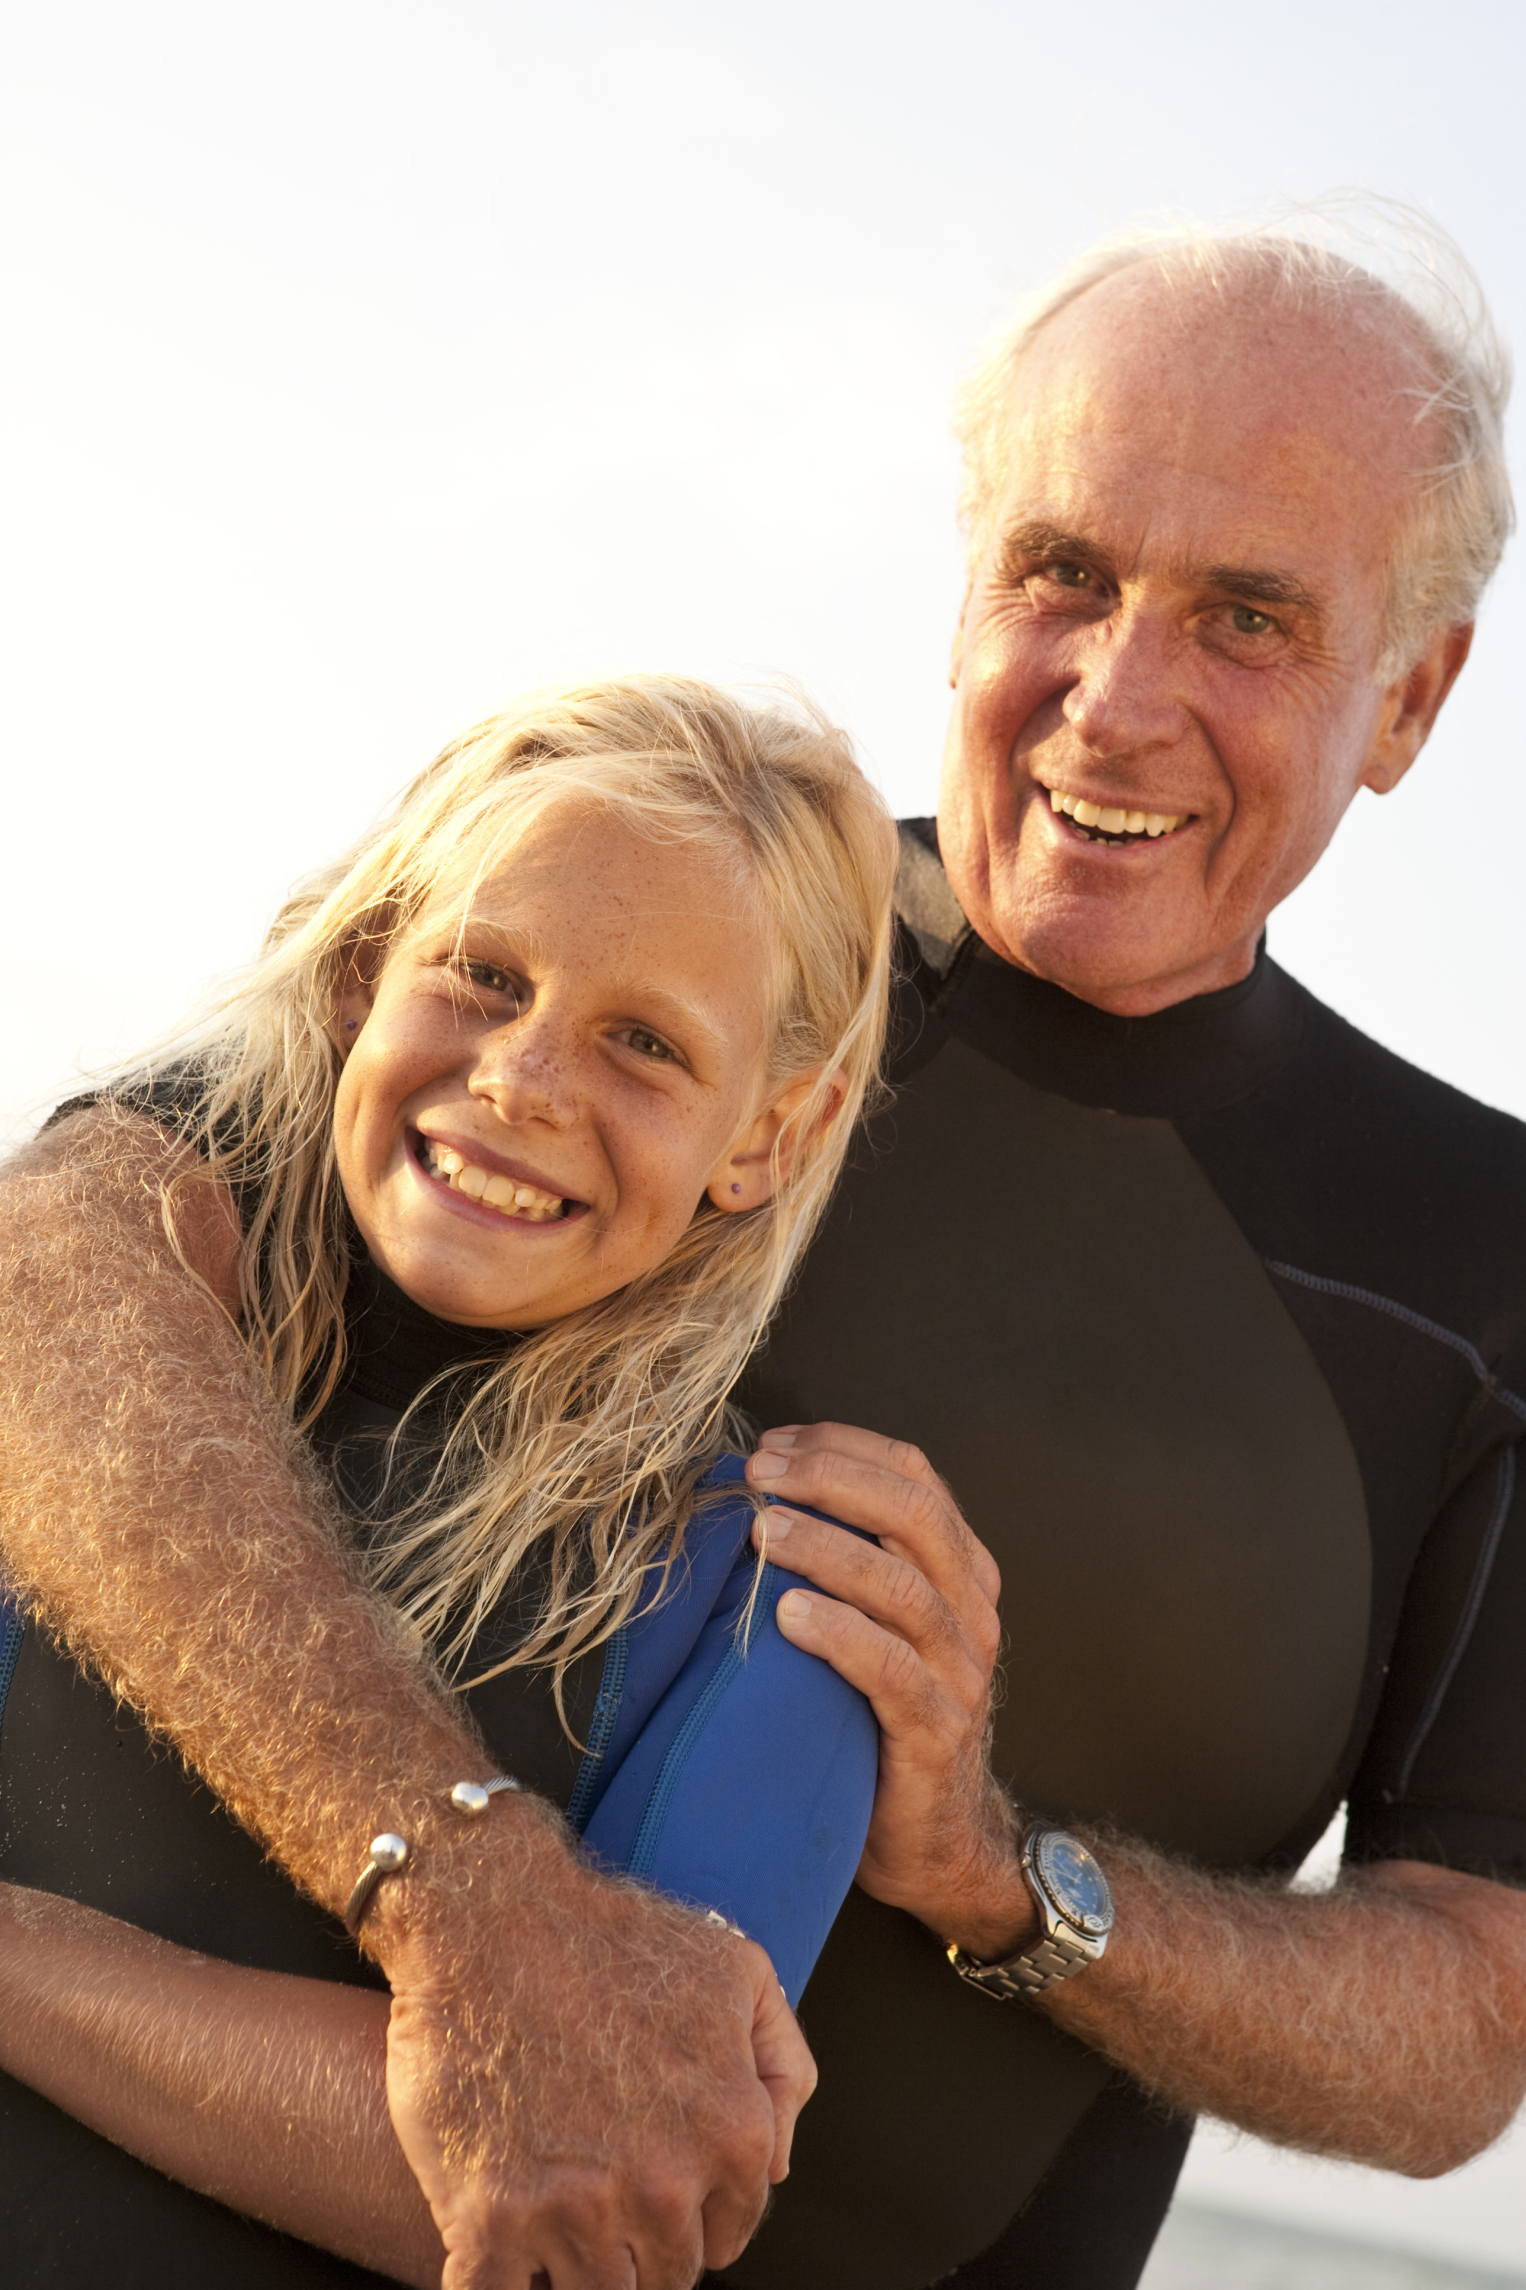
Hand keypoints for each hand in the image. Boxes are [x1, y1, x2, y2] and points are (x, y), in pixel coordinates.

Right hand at [379, 1815, 815, 2288]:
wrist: (489, 1915)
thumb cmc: (611, 1935)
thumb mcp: (737, 1970)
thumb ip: (783, 2069)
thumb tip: (775, 2166)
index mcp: (733, 2135)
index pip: (727, 2234)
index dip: (692, 2210)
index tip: (653, 2183)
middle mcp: (664, 2187)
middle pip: (662, 2275)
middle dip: (638, 2241)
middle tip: (600, 2189)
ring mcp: (577, 2212)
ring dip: (574, 2262)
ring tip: (553, 2207)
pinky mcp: (491, 2223)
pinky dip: (502, 2281)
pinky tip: (499, 2242)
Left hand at [746, 1422, 1033, 1959]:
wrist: (936, 1840)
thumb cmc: (880, 1718)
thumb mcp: (875, 1625)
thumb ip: (846, 1564)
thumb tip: (755, 1494)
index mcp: (959, 1570)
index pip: (915, 1476)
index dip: (844, 1447)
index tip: (774, 1443)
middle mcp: (970, 1612)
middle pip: (915, 1515)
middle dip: (833, 1481)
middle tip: (762, 1475)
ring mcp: (961, 1674)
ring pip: (903, 1588)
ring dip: (827, 1549)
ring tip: (765, 1532)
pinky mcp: (936, 1734)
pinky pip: (892, 1671)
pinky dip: (839, 1634)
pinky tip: (787, 1614)